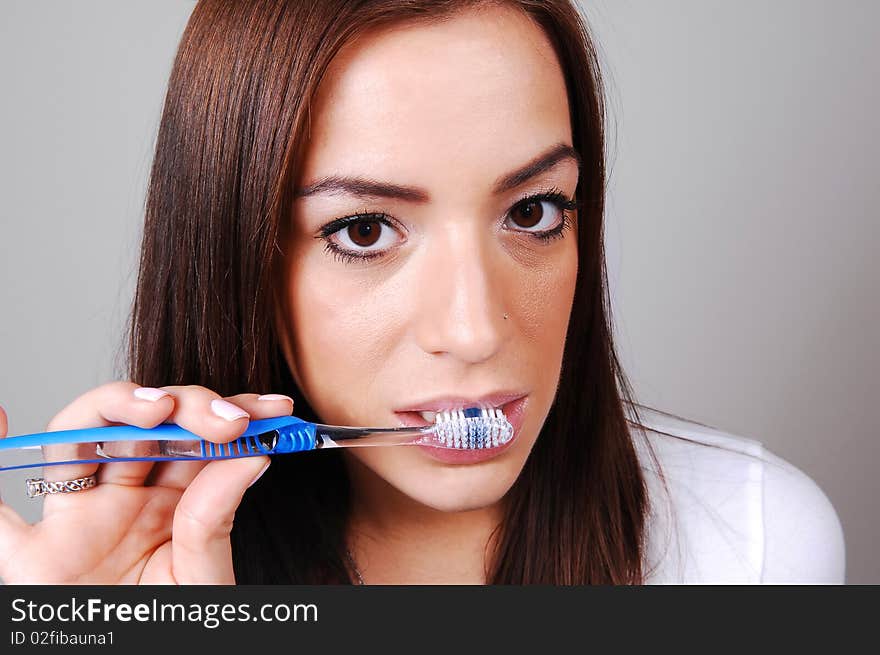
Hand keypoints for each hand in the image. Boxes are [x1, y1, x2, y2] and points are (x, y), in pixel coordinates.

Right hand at [0, 383, 292, 583]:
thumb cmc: (174, 629)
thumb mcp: (204, 578)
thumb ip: (216, 520)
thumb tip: (254, 455)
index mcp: (175, 503)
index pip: (201, 439)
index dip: (235, 414)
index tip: (274, 410)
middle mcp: (126, 500)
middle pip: (145, 426)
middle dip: (188, 407)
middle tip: (227, 419)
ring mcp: (79, 520)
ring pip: (82, 437)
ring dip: (115, 407)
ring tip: (157, 407)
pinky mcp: (32, 555)